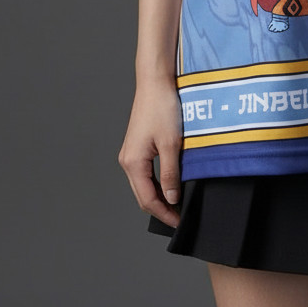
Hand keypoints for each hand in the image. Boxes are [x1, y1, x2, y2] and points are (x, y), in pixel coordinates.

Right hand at [117, 78, 182, 227]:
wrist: (155, 83)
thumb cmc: (162, 108)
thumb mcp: (171, 144)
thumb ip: (171, 173)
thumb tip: (172, 198)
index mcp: (133, 163)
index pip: (147, 199)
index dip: (164, 214)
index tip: (179, 222)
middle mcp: (127, 161)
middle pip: (142, 195)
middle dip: (160, 209)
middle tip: (179, 217)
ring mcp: (131, 154)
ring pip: (143, 185)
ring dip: (158, 196)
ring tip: (177, 204)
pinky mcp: (137, 147)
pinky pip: (145, 173)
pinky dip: (157, 183)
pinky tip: (170, 185)